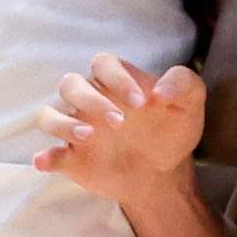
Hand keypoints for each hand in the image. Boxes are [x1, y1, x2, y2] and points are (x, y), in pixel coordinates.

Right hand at [32, 54, 208, 212]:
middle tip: (119, 122)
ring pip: (49, 114)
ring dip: (63, 123)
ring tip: (89, 136)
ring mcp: (77, 128)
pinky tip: (45, 161)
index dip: (118, 79)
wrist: (166, 173)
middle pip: (70, 84)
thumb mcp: (190, 104)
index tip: (142, 103)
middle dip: (91, 100)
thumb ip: (183, 84)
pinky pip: (51, 153)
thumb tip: (160, 92)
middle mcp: (90, 100)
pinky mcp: (72, 157)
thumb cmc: (173, 130)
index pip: (103, 64)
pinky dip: (46, 156)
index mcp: (115, 81)